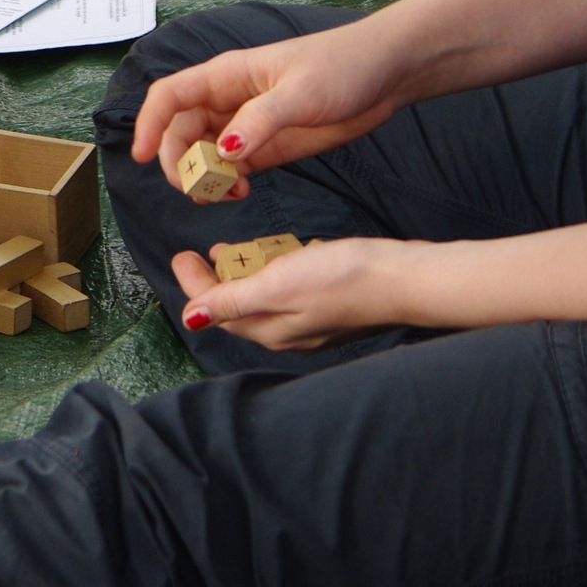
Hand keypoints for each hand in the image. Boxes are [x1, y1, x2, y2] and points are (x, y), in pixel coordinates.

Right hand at [132, 21, 406, 200]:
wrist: (386, 73)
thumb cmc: (341, 67)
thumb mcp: (300, 93)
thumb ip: (260, 122)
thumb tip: (222, 151)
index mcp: (226, 76)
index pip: (170, 97)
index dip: (149, 123)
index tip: (142, 157)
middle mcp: (228, 99)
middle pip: (181, 132)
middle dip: (180, 162)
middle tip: (199, 189)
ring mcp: (246, 123)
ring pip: (204, 153)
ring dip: (204, 177)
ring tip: (226, 195)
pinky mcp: (267, 144)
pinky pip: (232, 167)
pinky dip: (228, 183)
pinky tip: (242, 192)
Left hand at [170, 238, 417, 349]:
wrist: (405, 278)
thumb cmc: (343, 278)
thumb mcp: (278, 285)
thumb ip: (233, 301)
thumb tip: (190, 319)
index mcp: (270, 331)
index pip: (216, 310)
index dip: (194, 283)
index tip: (181, 256)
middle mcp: (287, 333)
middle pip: (236, 309)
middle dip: (213, 283)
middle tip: (198, 256)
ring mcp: (311, 322)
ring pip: (261, 301)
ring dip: (241, 277)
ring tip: (228, 253)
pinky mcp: (329, 306)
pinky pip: (287, 294)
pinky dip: (271, 275)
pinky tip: (274, 257)